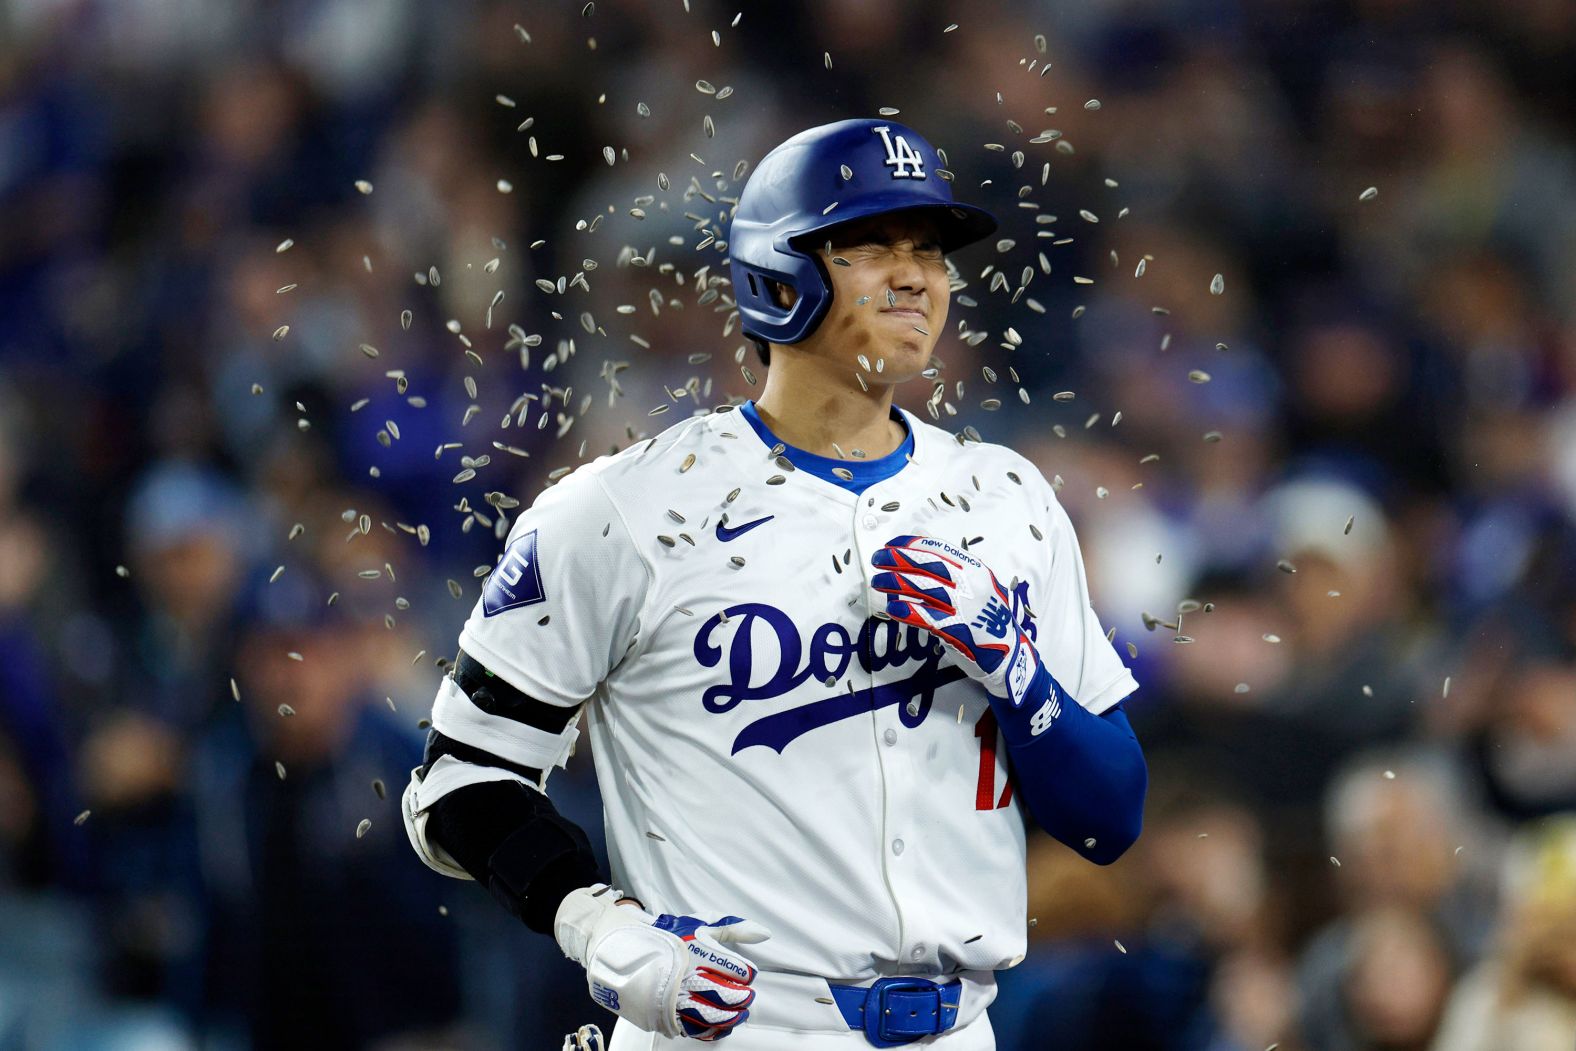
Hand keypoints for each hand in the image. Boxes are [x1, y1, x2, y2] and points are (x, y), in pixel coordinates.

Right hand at [556, 885, 768, 1040]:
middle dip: (742, 999)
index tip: (747, 976)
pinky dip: (710, 1030)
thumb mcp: (702, 925)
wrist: (625, 946)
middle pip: (728, 996)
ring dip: (731, 1018)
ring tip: (739, 1014)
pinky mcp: (665, 1013)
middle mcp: (689, 977)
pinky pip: (694, 1028)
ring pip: (713, 1016)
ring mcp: (676, 997)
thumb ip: (733, 929)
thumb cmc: (667, 936)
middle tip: (747, 998)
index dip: (746, 975)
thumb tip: (763, 934)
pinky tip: (719, 1026)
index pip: (737, 971)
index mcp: (699, 954)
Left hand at [871, 535, 1050, 721]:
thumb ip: (952, 566)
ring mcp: (965, 607)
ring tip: (878, 582)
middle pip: (929, 565)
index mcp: (975, 569)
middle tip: (877, 560)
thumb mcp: (977, 585)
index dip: (911, 545)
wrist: (1010, 653)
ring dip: (897, 583)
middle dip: (899, 559)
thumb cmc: (988, 617)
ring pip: (926, 589)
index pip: (939, 549)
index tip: (891, 545)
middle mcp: (971, 585)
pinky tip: (893, 608)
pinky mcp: (959, 630)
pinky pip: (929, 618)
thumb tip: (920, 543)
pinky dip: (909, 611)